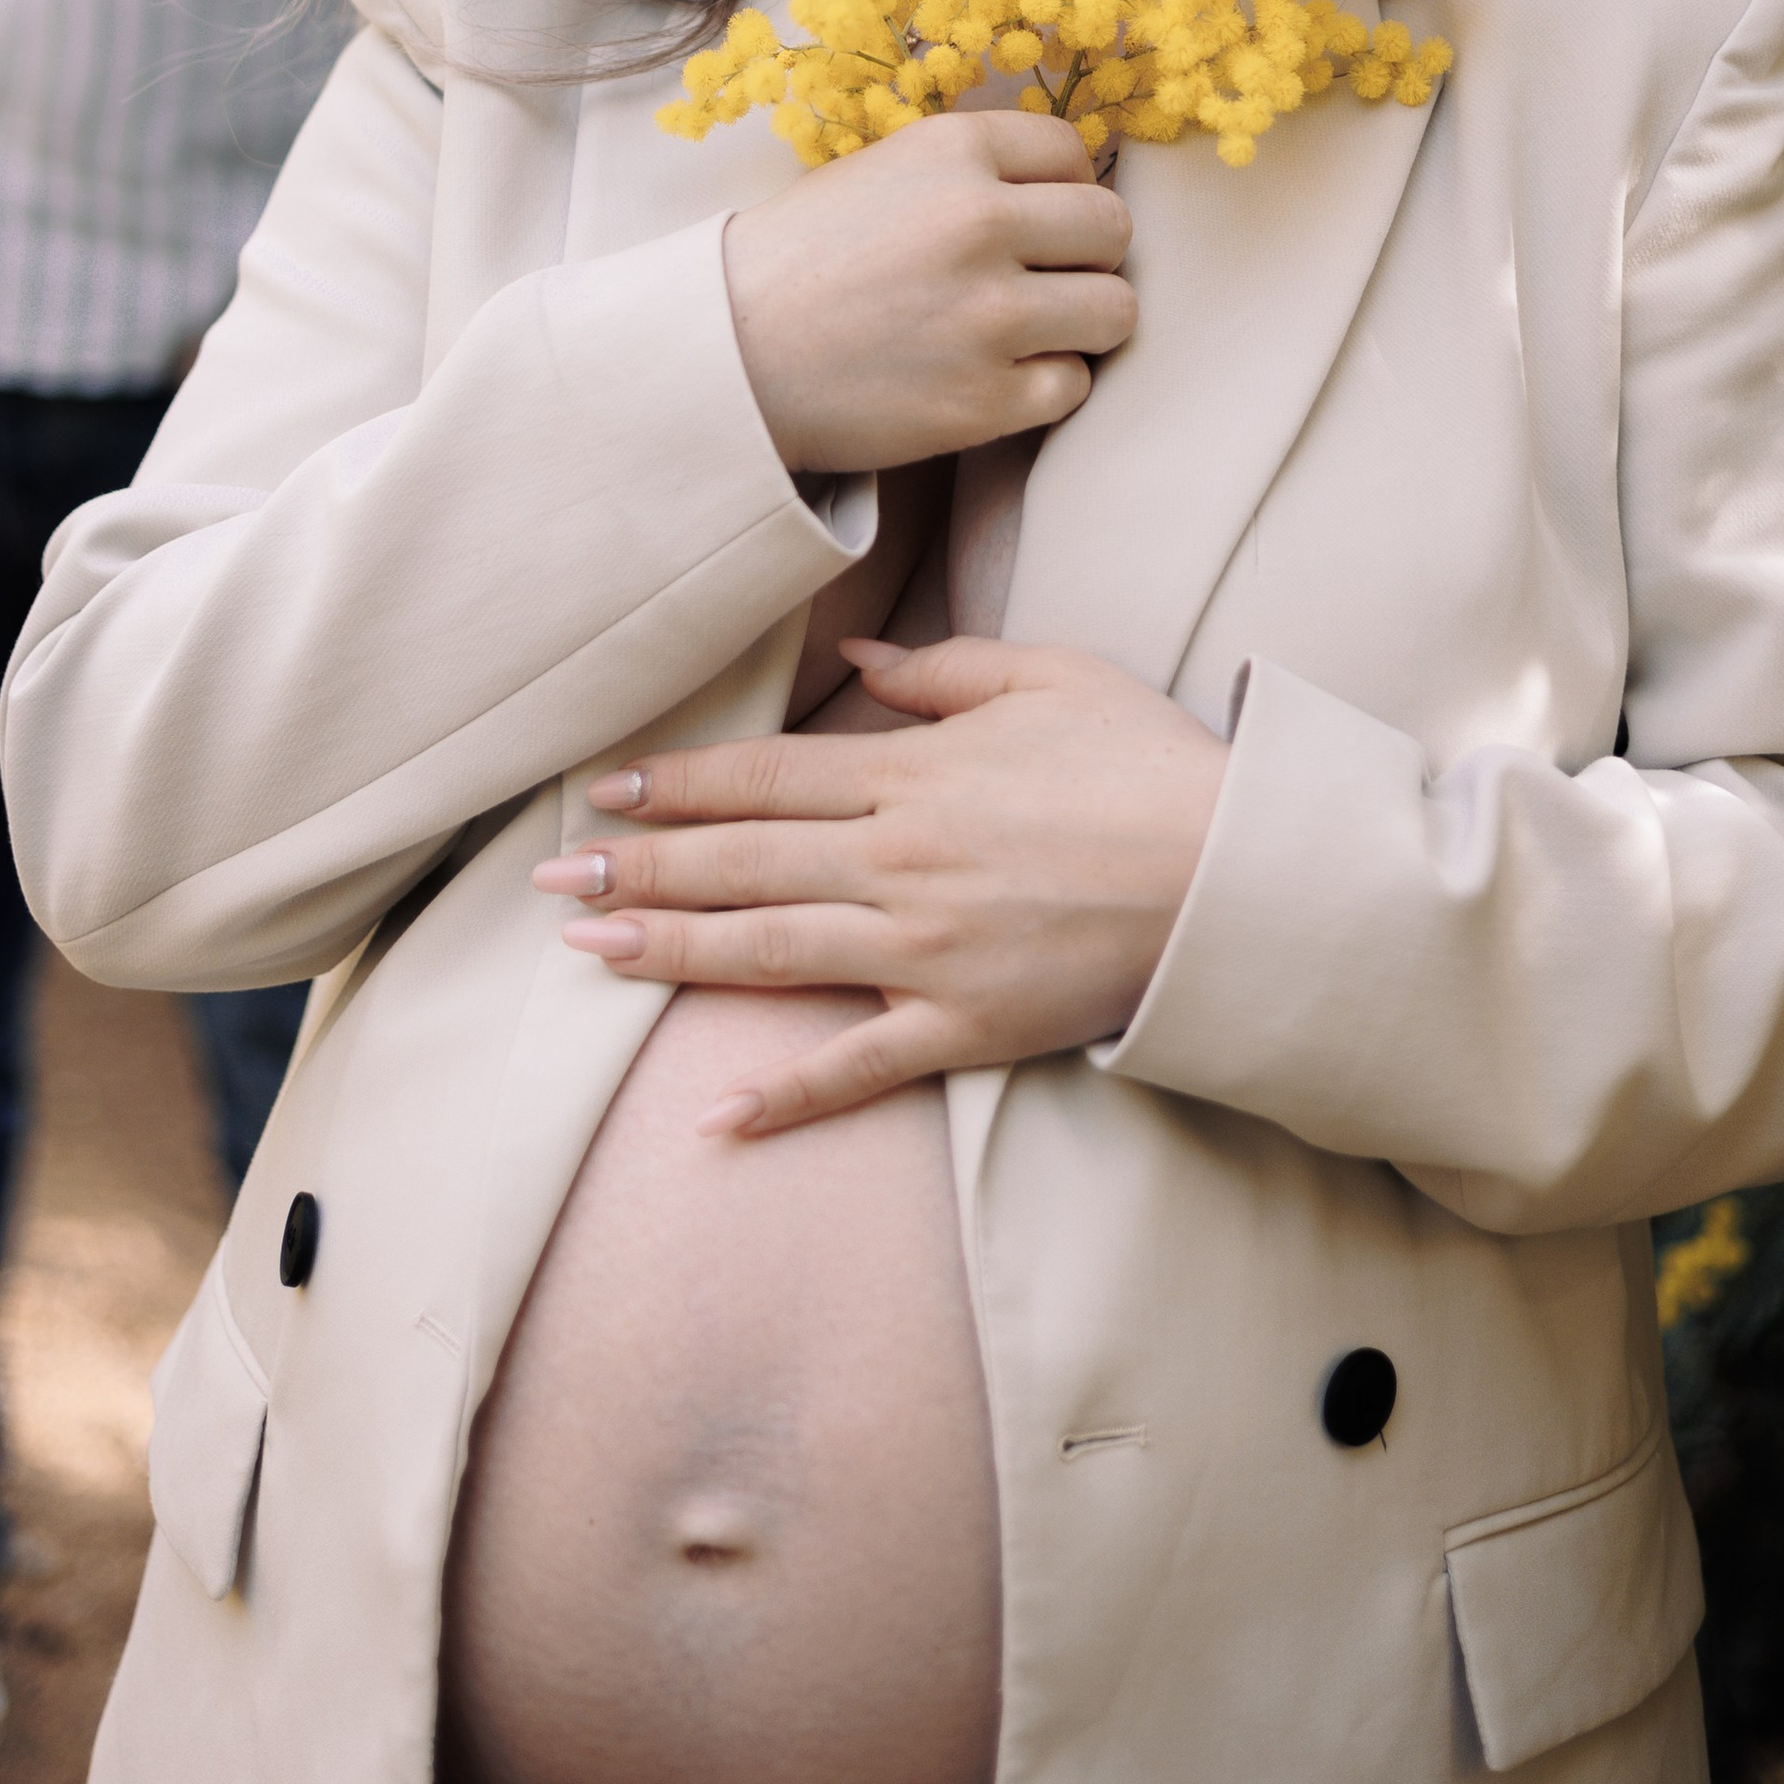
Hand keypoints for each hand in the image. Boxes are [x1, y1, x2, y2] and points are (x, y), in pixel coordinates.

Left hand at [530, 636, 1226, 1132]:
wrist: (1235, 874)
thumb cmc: (1151, 763)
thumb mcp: (1051, 677)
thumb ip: (944, 670)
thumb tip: (856, 665)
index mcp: (914, 773)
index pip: (765, 776)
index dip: (677, 781)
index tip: (603, 787)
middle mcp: (900, 860)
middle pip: (741, 861)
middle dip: (638, 866)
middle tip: (549, 880)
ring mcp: (926, 950)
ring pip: (769, 951)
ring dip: (670, 951)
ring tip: (587, 955)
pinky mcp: (965, 1026)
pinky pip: (858, 1068)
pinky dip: (785, 1097)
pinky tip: (713, 1118)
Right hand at [722, 112, 1134, 475]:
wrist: (725, 357)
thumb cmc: (798, 262)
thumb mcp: (880, 174)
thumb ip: (971, 172)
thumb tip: (1071, 183)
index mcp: (952, 152)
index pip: (1074, 154)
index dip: (1058, 191)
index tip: (1029, 220)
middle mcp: (980, 222)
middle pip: (1112, 229)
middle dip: (1084, 256)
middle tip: (1038, 279)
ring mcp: (988, 315)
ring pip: (1114, 311)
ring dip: (1079, 324)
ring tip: (1027, 332)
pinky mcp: (984, 400)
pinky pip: (1074, 387)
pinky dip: (1043, 387)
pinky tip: (993, 378)